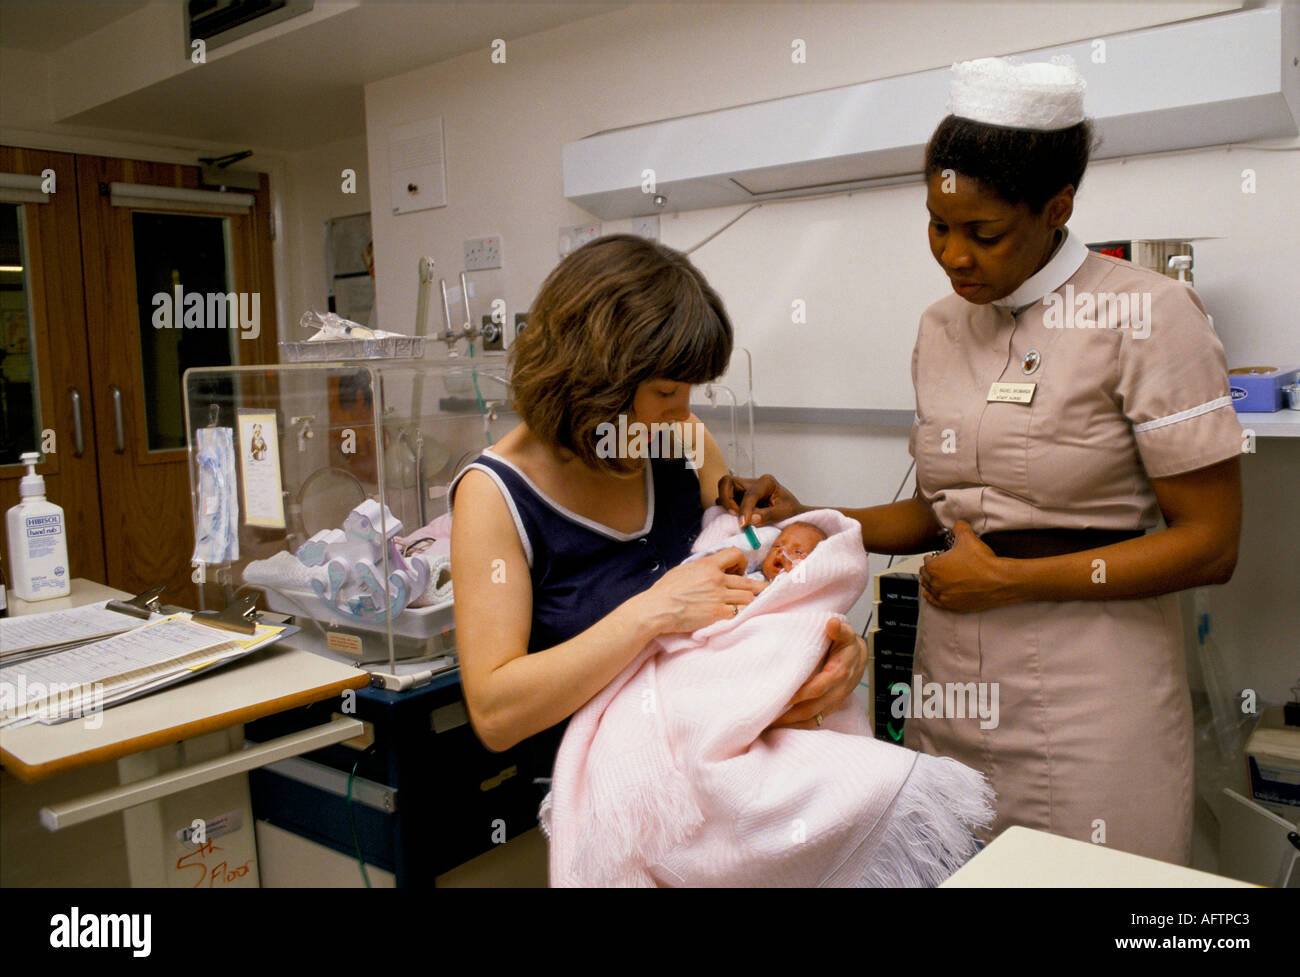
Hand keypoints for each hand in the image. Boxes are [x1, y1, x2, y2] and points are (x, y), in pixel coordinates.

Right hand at [636, 547, 766, 634]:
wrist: (658, 608)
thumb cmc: (665, 590)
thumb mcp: (684, 569)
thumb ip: (701, 567)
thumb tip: (710, 567)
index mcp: (708, 565)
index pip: (735, 554)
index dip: (742, 561)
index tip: (740, 570)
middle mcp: (717, 579)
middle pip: (748, 581)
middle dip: (759, 586)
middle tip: (764, 588)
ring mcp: (719, 597)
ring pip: (748, 597)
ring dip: (749, 601)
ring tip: (751, 604)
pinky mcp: (717, 614)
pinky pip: (738, 613)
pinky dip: (740, 614)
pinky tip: (739, 616)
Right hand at [716, 473, 803, 527]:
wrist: (792, 512)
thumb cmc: (790, 510)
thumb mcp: (785, 513)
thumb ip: (769, 515)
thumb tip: (751, 519)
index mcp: (766, 482)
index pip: (750, 494)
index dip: (745, 509)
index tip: (743, 524)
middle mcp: (752, 482)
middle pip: (728, 482)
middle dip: (726, 498)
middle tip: (733, 514)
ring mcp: (744, 489)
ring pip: (724, 488)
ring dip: (725, 502)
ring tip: (735, 517)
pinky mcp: (738, 497)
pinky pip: (725, 498)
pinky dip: (726, 507)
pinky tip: (734, 517)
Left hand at [770, 617, 866, 728]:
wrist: (859, 658)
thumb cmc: (848, 646)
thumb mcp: (846, 634)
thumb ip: (839, 630)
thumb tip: (832, 624)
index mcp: (839, 673)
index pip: (819, 687)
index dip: (801, 694)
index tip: (783, 696)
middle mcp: (837, 691)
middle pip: (812, 708)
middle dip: (791, 715)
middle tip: (768, 716)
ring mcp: (833, 702)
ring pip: (813, 718)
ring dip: (792, 723)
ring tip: (770, 724)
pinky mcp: (829, 707)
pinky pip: (814, 720)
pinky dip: (799, 725)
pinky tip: (782, 725)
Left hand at [919, 520, 1015, 612]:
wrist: (998, 580)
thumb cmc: (982, 562)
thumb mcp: (968, 537)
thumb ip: (960, 527)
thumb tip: (957, 524)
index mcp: (935, 567)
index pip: (926, 561)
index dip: (931, 557)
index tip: (934, 556)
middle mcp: (936, 583)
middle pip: (926, 576)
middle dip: (928, 570)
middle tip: (932, 567)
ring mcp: (943, 596)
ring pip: (929, 589)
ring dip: (928, 583)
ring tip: (929, 579)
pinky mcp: (952, 606)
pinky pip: (935, 602)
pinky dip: (932, 597)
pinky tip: (930, 595)